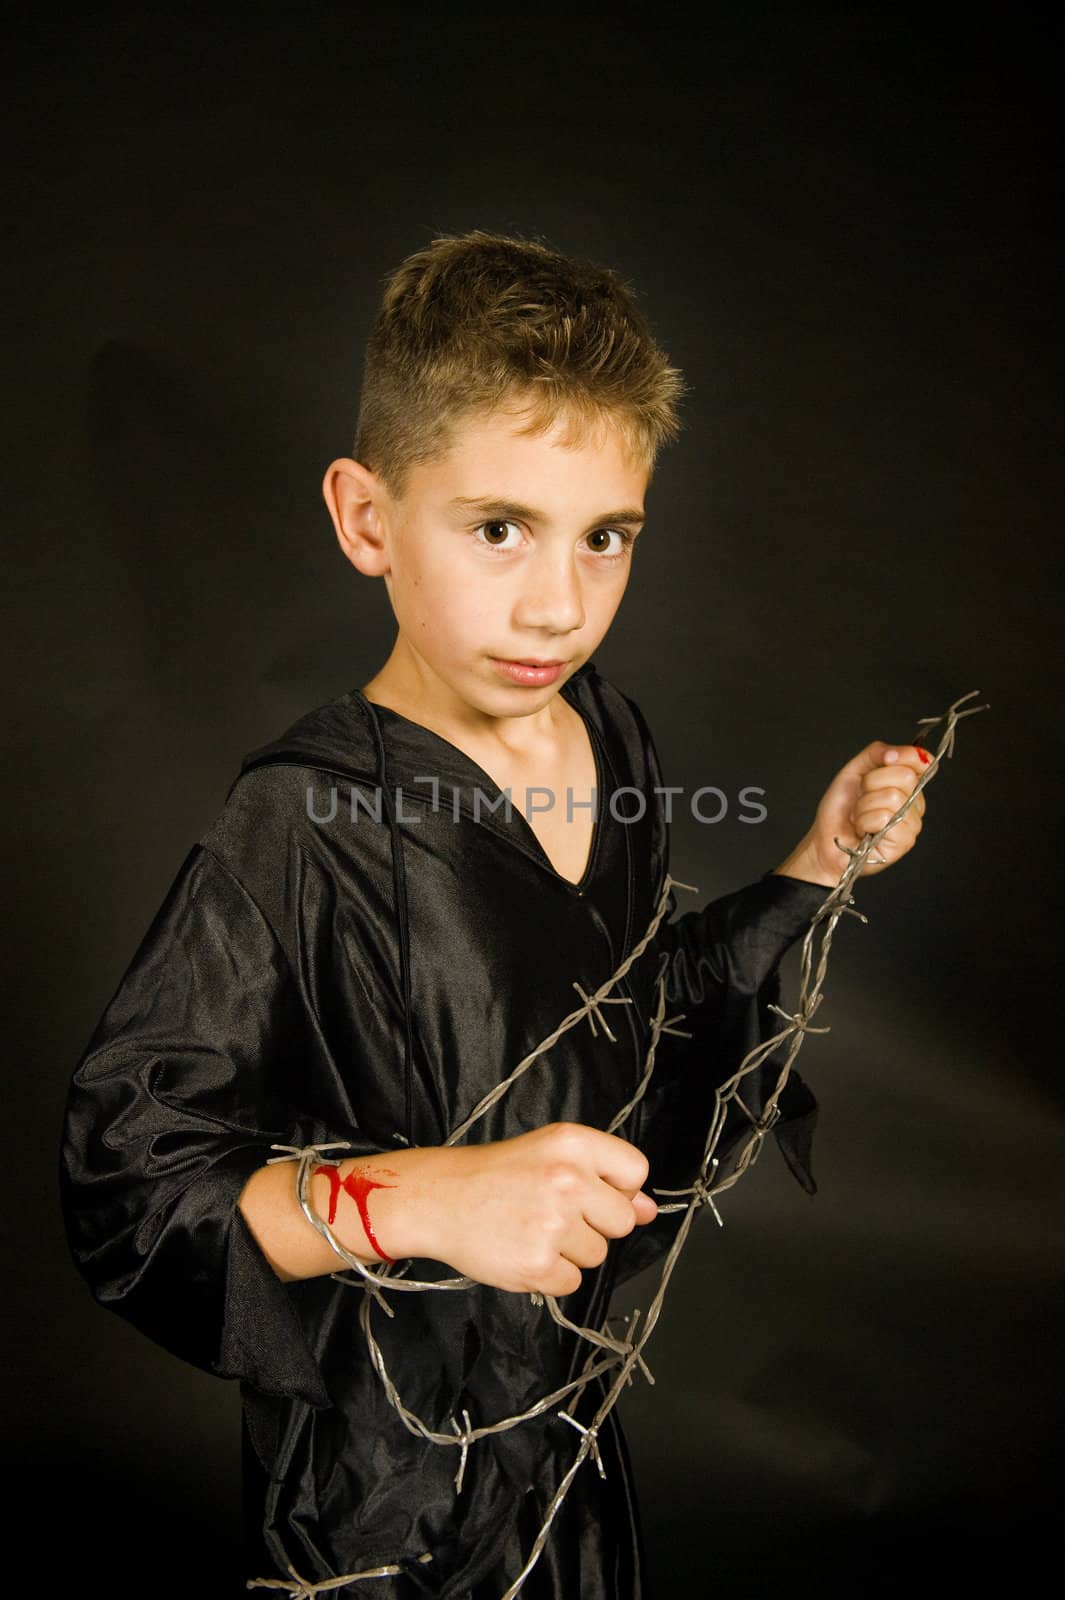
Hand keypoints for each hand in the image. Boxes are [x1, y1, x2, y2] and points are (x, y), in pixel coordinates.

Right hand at [394, 1122, 657, 1296]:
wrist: (440, 1198)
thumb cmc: (495, 1175)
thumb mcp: (550, 1154)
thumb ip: (604, 1178)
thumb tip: (648, 1209)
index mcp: (573, 1144)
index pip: (635, 1172)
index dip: (618, 1188)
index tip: (590, 1191)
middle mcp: (568, 1180)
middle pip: (622, 1220)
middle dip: (596, 1224)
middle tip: (554, 1213)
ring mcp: (554, 1224)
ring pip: (597, 1255)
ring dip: (571, 1252)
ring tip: (533, 1230)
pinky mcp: (538, 1263)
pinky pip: (572, 1282)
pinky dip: (551, 1275)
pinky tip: (524, 1250)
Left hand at [774, 741, 928, 886]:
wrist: (825, 840)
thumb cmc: (841, 809)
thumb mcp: (855, 771)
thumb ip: (877, 753)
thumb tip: (895, 753)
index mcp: (907, 784)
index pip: (922, 761)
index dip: (905, 755)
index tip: (886, 760)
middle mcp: (914, 803)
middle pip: (905, 775)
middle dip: (871, 783)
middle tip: (861, 797)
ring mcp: (911, 823)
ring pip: (892, 797)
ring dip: (864, 806)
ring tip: (860, 816)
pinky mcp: (903, 841)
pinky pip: (884, 818)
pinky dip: (864, 821)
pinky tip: (863, 830)